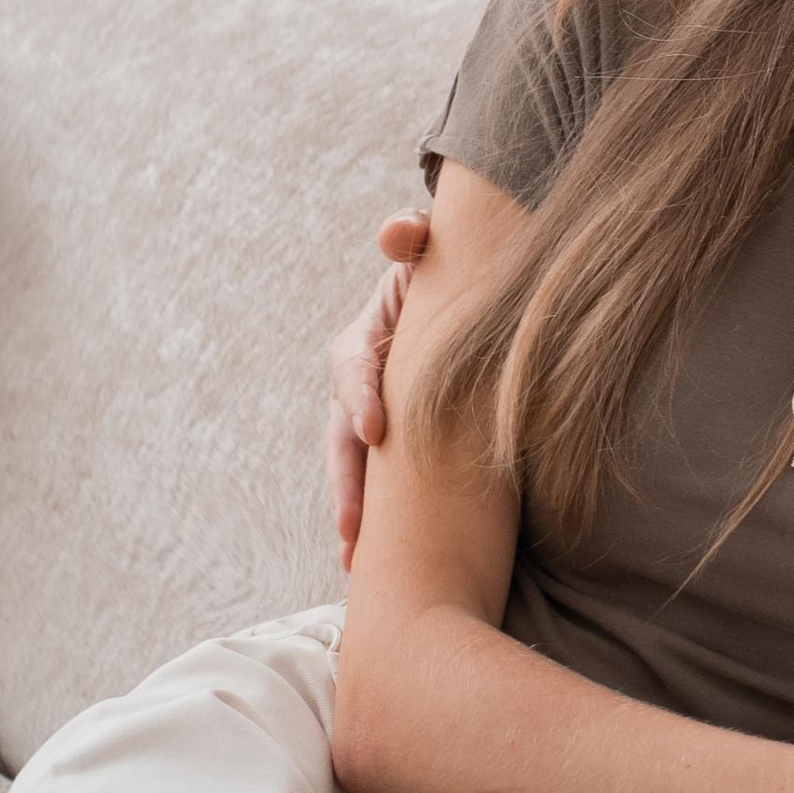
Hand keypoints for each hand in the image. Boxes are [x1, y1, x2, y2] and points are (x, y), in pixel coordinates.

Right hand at [328, 211, 432, 571]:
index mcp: (361, 344)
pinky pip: (378, 488)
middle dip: (347, 484)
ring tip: (355, 559)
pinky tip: (370, 563)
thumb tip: (401, 229)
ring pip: (352, 471)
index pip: (352, 371)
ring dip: (353, 514)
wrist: (450, 308)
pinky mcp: (389, 451)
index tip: (376, 430)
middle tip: (353, 528)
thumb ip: (413, 238)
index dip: (361, 398)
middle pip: (342, 440)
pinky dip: (374, 522)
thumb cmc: (440, 279)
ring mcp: (366, 424)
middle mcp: (355, 390)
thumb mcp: (425, 254)